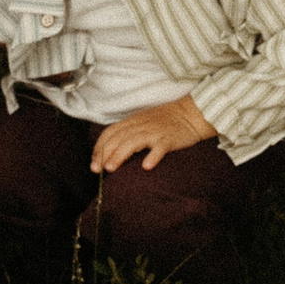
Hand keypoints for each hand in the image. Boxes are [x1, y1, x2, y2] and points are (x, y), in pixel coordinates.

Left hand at [92, 95, 214, 172]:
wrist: (190, 114)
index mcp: (133, 121)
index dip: (99, 148)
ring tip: (111, 167)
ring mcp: (155, 132)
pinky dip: (152, 156)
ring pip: (133, 142)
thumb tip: (112, 152)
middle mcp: (141, 125)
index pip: (110, 133)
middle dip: (105, 154)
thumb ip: (128, 134)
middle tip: (98, 170)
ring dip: (120, 154)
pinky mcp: (169, 139)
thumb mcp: (143, 123)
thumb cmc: (165, 121)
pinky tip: (146, 166)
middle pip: (118, 138)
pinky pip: (160, 147)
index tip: (94, 164)